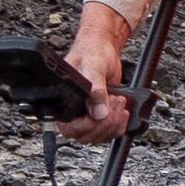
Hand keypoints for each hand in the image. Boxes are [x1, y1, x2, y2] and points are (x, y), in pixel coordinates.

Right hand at [57, 3, 132, 144]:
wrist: (103, 48)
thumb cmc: (91, 52)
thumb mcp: (92, 67)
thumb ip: (95, 90)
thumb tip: (98, 112)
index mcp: (62, 102)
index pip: (70, 129)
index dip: (88, 125)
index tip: (101, 112)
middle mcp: (73, 112)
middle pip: (87, 136)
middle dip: (105, 123)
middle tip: (115, 101)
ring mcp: (87, 116)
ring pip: (99, 136)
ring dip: (114, 123)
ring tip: (119, 101)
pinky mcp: (101, 117)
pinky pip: (109, 132)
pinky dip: (119, 125)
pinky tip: (122, 110)